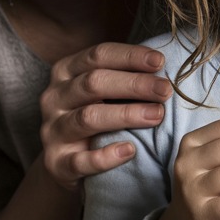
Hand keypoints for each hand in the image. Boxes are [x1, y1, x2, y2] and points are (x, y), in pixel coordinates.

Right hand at [39, 42, 172, 190]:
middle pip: (93, 83)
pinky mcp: (57, 163)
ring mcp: (53, 131)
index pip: (98, 55)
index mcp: (66, 71)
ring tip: (157, 115)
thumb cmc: (96, 115)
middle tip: (165, 90)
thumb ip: (125, 76)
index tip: (160, 61)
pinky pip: (81, 160)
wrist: (67, 163)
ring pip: (88, 118)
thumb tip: (165, 65)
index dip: (130, 56)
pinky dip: (107, 156)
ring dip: (126, 115)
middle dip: (134, 84)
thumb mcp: (103, 90)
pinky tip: (131, 150)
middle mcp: (55, 98)